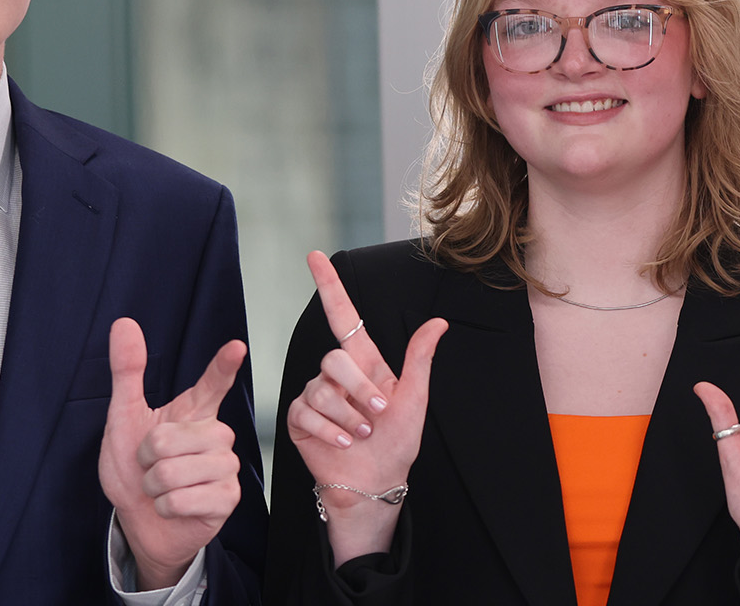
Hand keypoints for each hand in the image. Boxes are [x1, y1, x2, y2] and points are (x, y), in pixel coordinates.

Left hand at [100, 318, 245, 589]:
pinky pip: (185, 499)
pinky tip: (172, 507)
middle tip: (151, 469)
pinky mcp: (228, 498)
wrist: (140, 522)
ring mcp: (226, 467)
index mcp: (194, 413)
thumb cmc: (135, 471)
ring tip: (161, 489)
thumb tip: (124, 324)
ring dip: (154, 487)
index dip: (223, 365)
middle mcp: (216, 436)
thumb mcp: (123, 420)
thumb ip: (128, 373)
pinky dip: (166, 507)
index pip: (213, 383)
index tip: (235, 347)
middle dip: (146, 460)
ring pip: (176, 471)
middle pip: (171, 439)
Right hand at [284, 251, 446, 561]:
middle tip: (377, 414)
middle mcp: (337, 375)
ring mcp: (316, 395)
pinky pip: (306, 411)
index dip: (329, 285)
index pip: (343, 315)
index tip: (315, 256)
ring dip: (347, 414)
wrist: (375, 482)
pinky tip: (343, 442)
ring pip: (321, 388)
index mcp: (365, 362)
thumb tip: (439, 321)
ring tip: (362, 433)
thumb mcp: (415, 398)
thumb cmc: (398, 441)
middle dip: (358, 388)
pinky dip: (329, 429)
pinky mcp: (300, 418)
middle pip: (334, 358)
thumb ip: (419, 358)